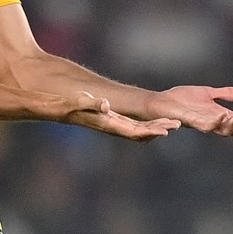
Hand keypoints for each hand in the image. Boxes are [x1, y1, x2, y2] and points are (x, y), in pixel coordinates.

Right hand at [62, 92, 179, 141]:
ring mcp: (113, 123)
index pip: (133, 131)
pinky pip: (133, 124)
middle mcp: (112, 126)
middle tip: (178, 125)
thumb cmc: (64, 104)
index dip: (151, 131)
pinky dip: (147, 123)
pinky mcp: (111, 119)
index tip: (166, 130)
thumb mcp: (76, 101)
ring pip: (139, 128)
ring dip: (156, 127)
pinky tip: (158, 120)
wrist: (53, 109)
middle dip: (160, 129)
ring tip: (174, 123)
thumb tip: (106, 104)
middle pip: (141, 132)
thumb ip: (90, 103)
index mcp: (107, 123)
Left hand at [151, 85, 232, 135]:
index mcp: (218, 116)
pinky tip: (223, 114)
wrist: (160, 102)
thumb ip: (226, 95)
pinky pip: (205, 124)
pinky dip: (215, 121)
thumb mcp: (209, 94)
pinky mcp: (190, 121)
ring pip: (222, 128)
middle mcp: (213, 122)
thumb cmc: (182, 99)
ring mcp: (202, 123)